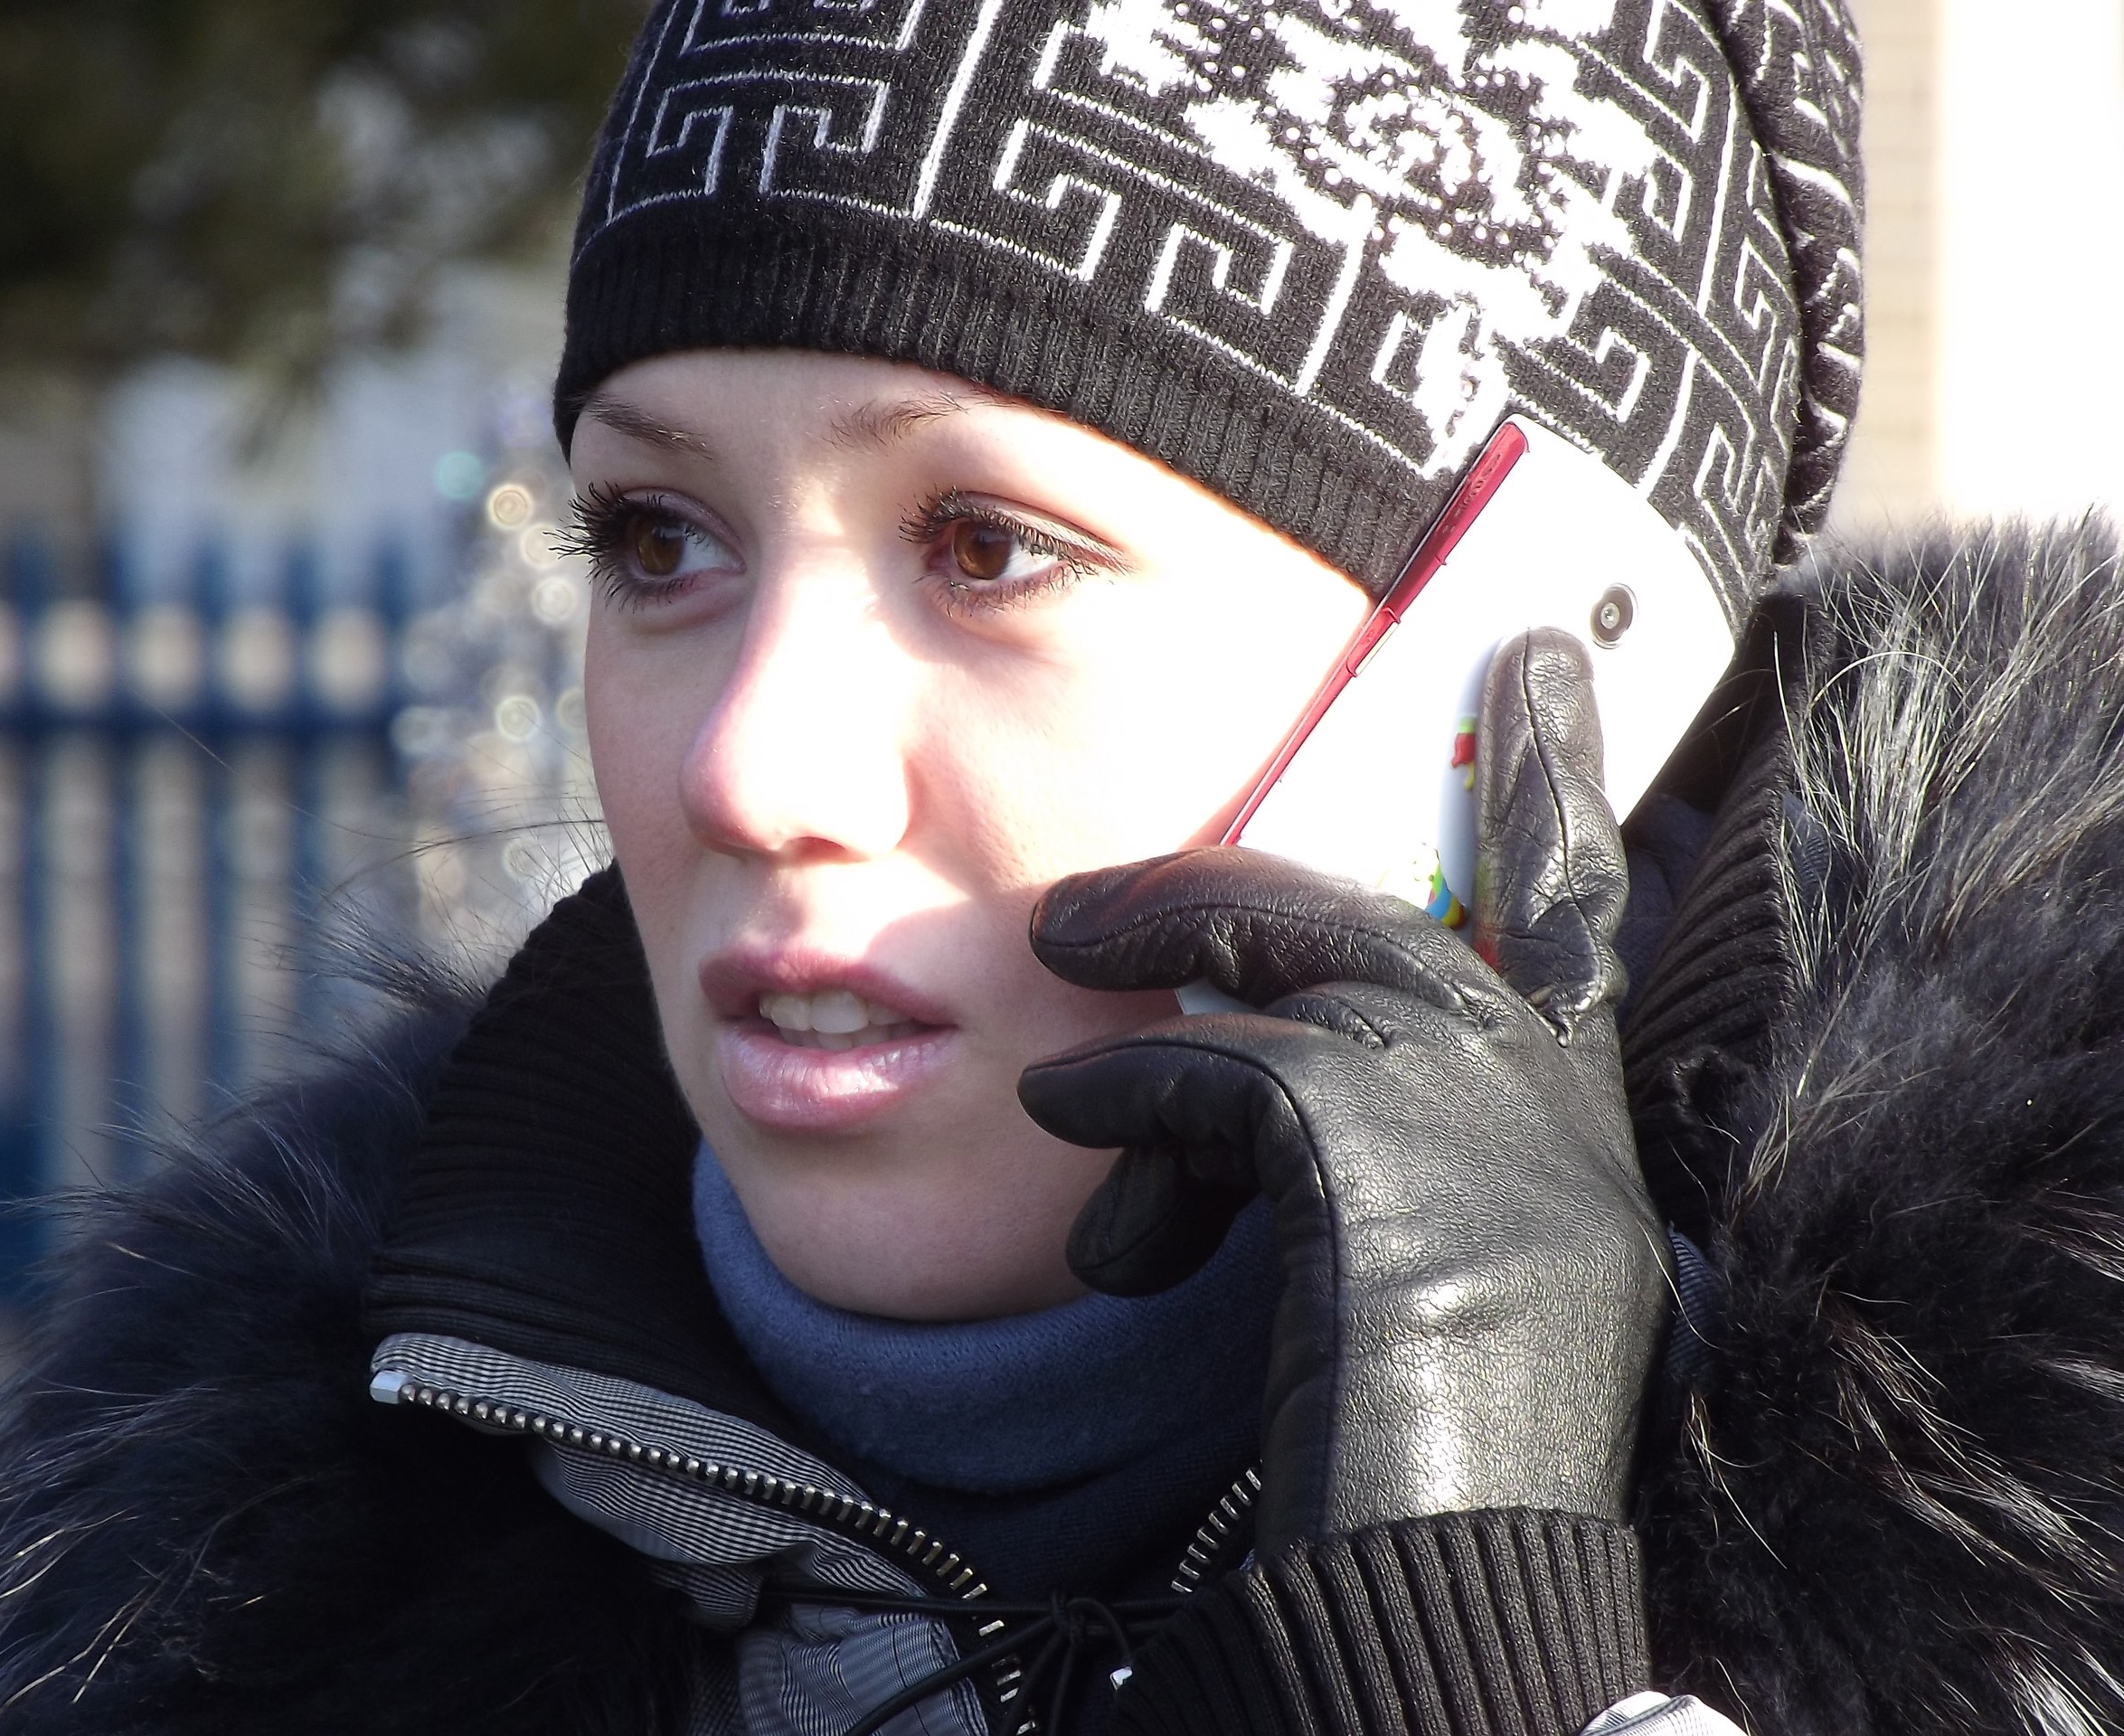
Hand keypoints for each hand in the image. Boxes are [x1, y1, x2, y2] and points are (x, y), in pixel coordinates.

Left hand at [1017, 630, 1666, 1546]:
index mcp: (1572, 1135)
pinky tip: (1074, 1143)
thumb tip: (1230, 1066)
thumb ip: (1373, 1161)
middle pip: (1393, 916)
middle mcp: (1552, 1111)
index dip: (1552, 785)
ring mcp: (1483, 1129)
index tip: (1534, 672)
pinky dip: (1128, 1104)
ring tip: (1049, 980)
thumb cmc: (1421, 1464)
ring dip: (1154, 965)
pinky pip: (1221, 1076)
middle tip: (1088, 902)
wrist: (1450, 1603)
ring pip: (1298, 963)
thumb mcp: (1419, 1281)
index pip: (1578, 917)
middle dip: (1227, 892)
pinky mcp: (1381, 1166)